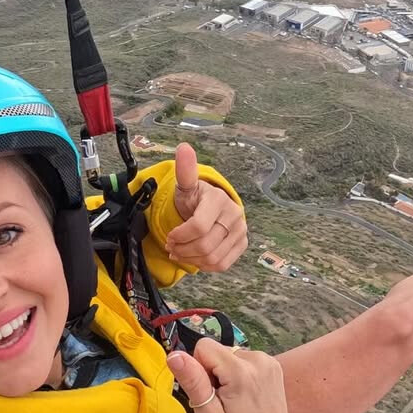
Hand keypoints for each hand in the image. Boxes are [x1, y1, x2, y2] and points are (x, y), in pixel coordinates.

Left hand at [165, 143, 246, 272]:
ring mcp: (241, 231)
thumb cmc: (196, 197)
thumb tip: (183, 147)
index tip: (170, 236)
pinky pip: (222, 264)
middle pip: (205, 245)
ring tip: (180, 252)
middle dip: (183, 249)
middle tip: (172, 247)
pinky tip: (195, 257)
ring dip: (191, 259)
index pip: (198, 227)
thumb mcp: (187, 185)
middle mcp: (234, 216)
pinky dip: (205, 265)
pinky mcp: (242, 244)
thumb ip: (184, 170)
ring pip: (213, 258)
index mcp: (219, 200)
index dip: (180, 236)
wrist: (213, 206)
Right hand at [167, 339, 295, 412]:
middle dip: (213, 372)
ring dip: (226, 373)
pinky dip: (239, 374)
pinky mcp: (273, 366)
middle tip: (222, 400)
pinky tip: (245, 395)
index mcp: (240, 371)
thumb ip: (192, 381)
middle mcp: (257, 359)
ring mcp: (268, 361)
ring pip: (229, 355)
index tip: (210, 392)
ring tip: (235, 400)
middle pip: (217, 351)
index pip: (203, 347)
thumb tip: (174, 356)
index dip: (199, 369)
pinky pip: (244, 360)